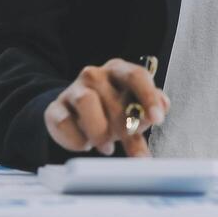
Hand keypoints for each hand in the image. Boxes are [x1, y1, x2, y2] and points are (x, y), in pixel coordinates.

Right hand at [43, 58, 170, 156]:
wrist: (74, 114)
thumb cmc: (110, 110)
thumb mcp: (132, 110)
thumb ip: (148, 110)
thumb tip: (163, 107)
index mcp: (118, 70)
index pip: (136, 76)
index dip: (148, 97)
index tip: (157, 119)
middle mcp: (95, 75)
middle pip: (113, 98)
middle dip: (124, 126)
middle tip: (127, 140)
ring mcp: (73, 90)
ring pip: (86, 103)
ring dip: (99, 131)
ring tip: (106, 146)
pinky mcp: (55, 109)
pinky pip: (64, 122)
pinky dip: (77, 139)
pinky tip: (85, 144)